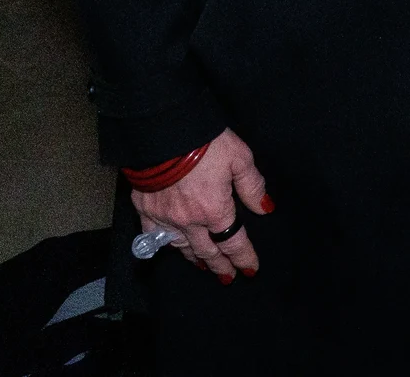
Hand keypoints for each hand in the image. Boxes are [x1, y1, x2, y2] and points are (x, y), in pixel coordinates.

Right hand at [130, 129, 272, 280]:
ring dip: (194, 259)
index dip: (243, 258)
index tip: (250, 270)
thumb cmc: (205, 142)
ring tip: (203, 266)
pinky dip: (163, 245)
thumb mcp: (240, 158)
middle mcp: (189, 221)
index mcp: (215, 210)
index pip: (233, 243)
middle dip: (220, 265)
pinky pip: (152, 236)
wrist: (162, 132)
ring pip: (181, 247)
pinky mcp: (144, 209)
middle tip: (228, 277)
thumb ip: (252, 186)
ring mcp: (164, 217)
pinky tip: (169, 248)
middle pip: (207, 251)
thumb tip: (265, 208)